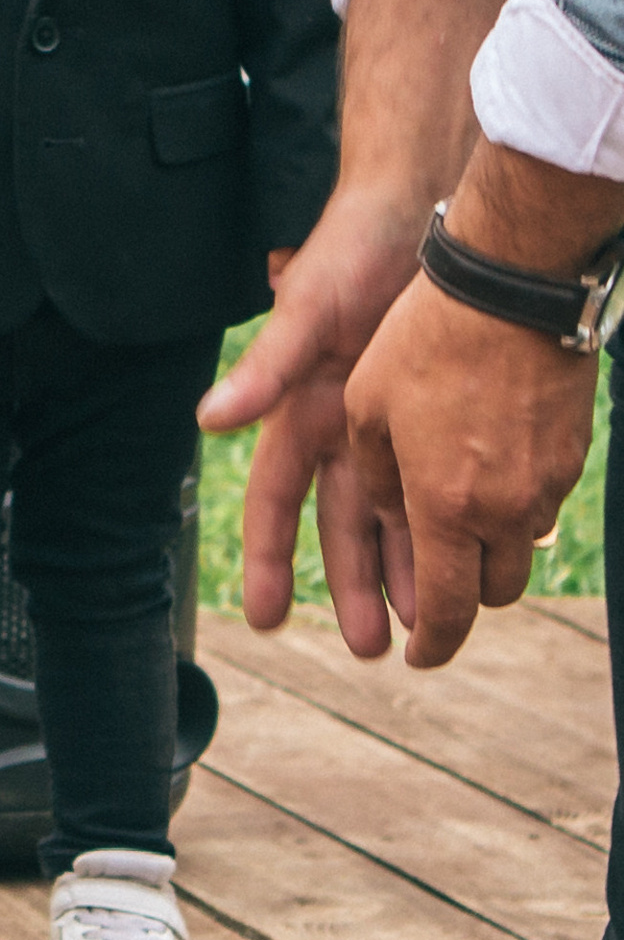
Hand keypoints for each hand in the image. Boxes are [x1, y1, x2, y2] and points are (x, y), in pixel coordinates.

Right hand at [198, 185, 421, 648]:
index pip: (278, 503)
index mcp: (299, 413)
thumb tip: (208, 419)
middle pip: (344, 526)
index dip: (272, 560)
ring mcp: (391, 421)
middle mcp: (342, 428)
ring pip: (400, 514)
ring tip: (426, 622)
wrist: (422, 206)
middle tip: (369, 646)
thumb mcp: (304, 314)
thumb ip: (262, 371)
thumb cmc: (350, 253)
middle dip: (354, 585)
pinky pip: (443, 478)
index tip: (269, 618)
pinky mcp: (436, 409)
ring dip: (409, 567)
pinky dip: (453, 518)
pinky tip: (476, 554)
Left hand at [343, 269, 597, 667]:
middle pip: (491, 592)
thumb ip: (374, 479)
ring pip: (521, 551)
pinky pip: (543, 505)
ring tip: (457, 522)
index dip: (431, 644)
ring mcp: (547, 483)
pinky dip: (514, 508)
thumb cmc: (421, 341)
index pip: (445, 611)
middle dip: (461, 599)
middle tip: (436, 588)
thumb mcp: (366, 409)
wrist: (510, 284)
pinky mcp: (573, 455)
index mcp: (444, 509)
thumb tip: (384, 519)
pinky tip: (487, 470)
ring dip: (490, 554)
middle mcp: (504, 509)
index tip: (417, 655)